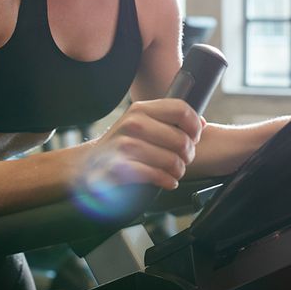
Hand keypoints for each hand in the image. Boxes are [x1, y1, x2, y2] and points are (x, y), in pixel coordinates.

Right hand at [81, 98, 204, 192]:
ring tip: (175, 172)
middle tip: (184, 160)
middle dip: (188, 154)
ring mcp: (125, 145)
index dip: (194, 126)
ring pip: (171, 159)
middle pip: (180, 138)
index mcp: (141, 109)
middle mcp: (133, 123)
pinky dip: (167, 180)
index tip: (194, 137)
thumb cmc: (121, 145)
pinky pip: (157, 175)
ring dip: (178, 170)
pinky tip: (167, 181)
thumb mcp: (141, 124)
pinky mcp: (121, 168)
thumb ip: (168, 120)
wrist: (89, 164)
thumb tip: (201, 122)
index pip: (181, 109)